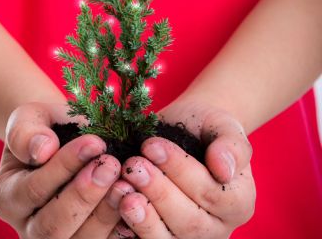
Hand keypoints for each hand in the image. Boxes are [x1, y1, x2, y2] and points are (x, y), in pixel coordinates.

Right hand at [0, 102, 132, 237]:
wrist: (65, 139)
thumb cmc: (47, 127)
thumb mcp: (30, 118)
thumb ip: (25, 132)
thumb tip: (42, 150)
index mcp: (9, 196)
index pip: (34, 189)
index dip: (64, 167)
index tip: (94, 142)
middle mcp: (28, 226)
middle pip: (52, 227)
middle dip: (85, 195)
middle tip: (111, 164)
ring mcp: (58, 238)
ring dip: (105, 215)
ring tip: (126, 184)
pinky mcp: (85, 237)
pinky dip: (119, 229)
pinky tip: (136, 204)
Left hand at [112, 102, 254, 237]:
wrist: (188, 131)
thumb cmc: (206, 127)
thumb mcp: (224, 127)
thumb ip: (232, 147)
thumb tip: (223, 170)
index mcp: (239, 202)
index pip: (211, 194)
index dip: (180, 171)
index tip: (152, 145)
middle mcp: (217, 226)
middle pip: (189, 222)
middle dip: (158, 192)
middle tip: (133, 165)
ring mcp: (190, 236)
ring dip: (143, 218)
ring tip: (122, 191)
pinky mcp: (164, 235)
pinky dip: (131, 228)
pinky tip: (117, 206)